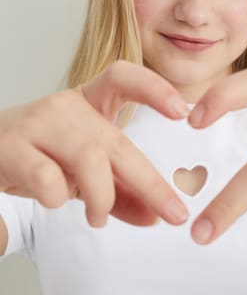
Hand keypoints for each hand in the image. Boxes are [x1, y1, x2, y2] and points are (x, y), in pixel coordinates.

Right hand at [0, 61, 189, 227]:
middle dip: (151, 183)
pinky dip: (59, 197)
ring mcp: (37, 123)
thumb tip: (154, 216)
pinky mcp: (11, 147)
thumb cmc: (38, 157)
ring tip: (98, 217)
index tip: (182, 112)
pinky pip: (48, 177)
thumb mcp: (83, 172)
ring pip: (89, 159)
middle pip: (117, 141)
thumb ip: (119, 193)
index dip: (155, 88)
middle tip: (173, 213)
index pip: (123, 78)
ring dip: (103, 196)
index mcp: (86, 102)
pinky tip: (55, 200)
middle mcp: (64, 107)